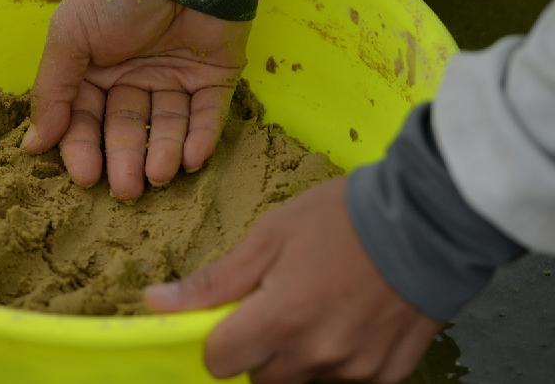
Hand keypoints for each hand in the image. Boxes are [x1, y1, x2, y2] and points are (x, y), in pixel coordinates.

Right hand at [23, 0, 250, 200]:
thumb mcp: (70, 37)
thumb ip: (53, 92)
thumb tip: (33, 146)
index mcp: (96, 71)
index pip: (87, 121)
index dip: (84, 149)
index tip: (86, 177)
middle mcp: (135, 79)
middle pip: (128, 130)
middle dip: (126, 161)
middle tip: (128, 190)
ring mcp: (176, 79)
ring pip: (167, 127)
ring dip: (163, 153)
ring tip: (159, 174)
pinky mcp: (215, 78)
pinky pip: (207, 115)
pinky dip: (201, 139)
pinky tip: (191, 158)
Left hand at [146, 178, 441, 383]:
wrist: (429, 218)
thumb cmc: (342, 218)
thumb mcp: (270, 236)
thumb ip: (215, 281)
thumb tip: (156, 302)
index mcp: (280, 320)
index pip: (219, 362)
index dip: (217, 339)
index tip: (232, 316)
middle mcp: (316, 355)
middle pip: (260, 376)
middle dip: (259, 347)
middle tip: (281, 302)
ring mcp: (356, 369)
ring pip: (302, 378)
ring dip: (299, 352)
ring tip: (322, 303)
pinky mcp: (389, 373)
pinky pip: (346, 377)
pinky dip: (340, 356)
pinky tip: (353, 316)